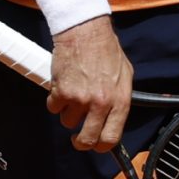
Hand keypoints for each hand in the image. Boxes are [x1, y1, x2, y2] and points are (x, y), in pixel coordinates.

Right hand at [48, 17, 133, 150]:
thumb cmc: (106, 50)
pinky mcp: (61, 92)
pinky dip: (55, 100)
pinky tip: (63, 85)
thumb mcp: (125, 75)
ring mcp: (80, 99)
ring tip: (74, 94)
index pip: (111, 138)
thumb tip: (115, 118)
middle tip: (77, 137)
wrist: (85, 32)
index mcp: (119, 101)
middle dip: (80, 142)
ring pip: (68, 121)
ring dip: (68, 112)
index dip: (102, 146)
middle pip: (87, 139)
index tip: (96, 145)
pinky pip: (54, 107)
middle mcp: (100, 103)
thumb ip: (120, 98)